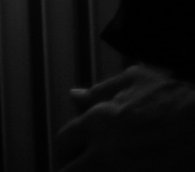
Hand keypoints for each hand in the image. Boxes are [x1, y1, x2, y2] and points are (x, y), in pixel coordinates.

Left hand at [55, 64, 194, 170]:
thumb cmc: (181, 97)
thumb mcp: (138, 81)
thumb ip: (101, 91)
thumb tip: (75, 96)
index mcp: (98, 122)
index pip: (63, 144)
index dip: (66, 154)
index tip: (74, 161)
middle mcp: (106, 152)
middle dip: (76, 171)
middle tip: (86, 169)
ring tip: (114, 169)